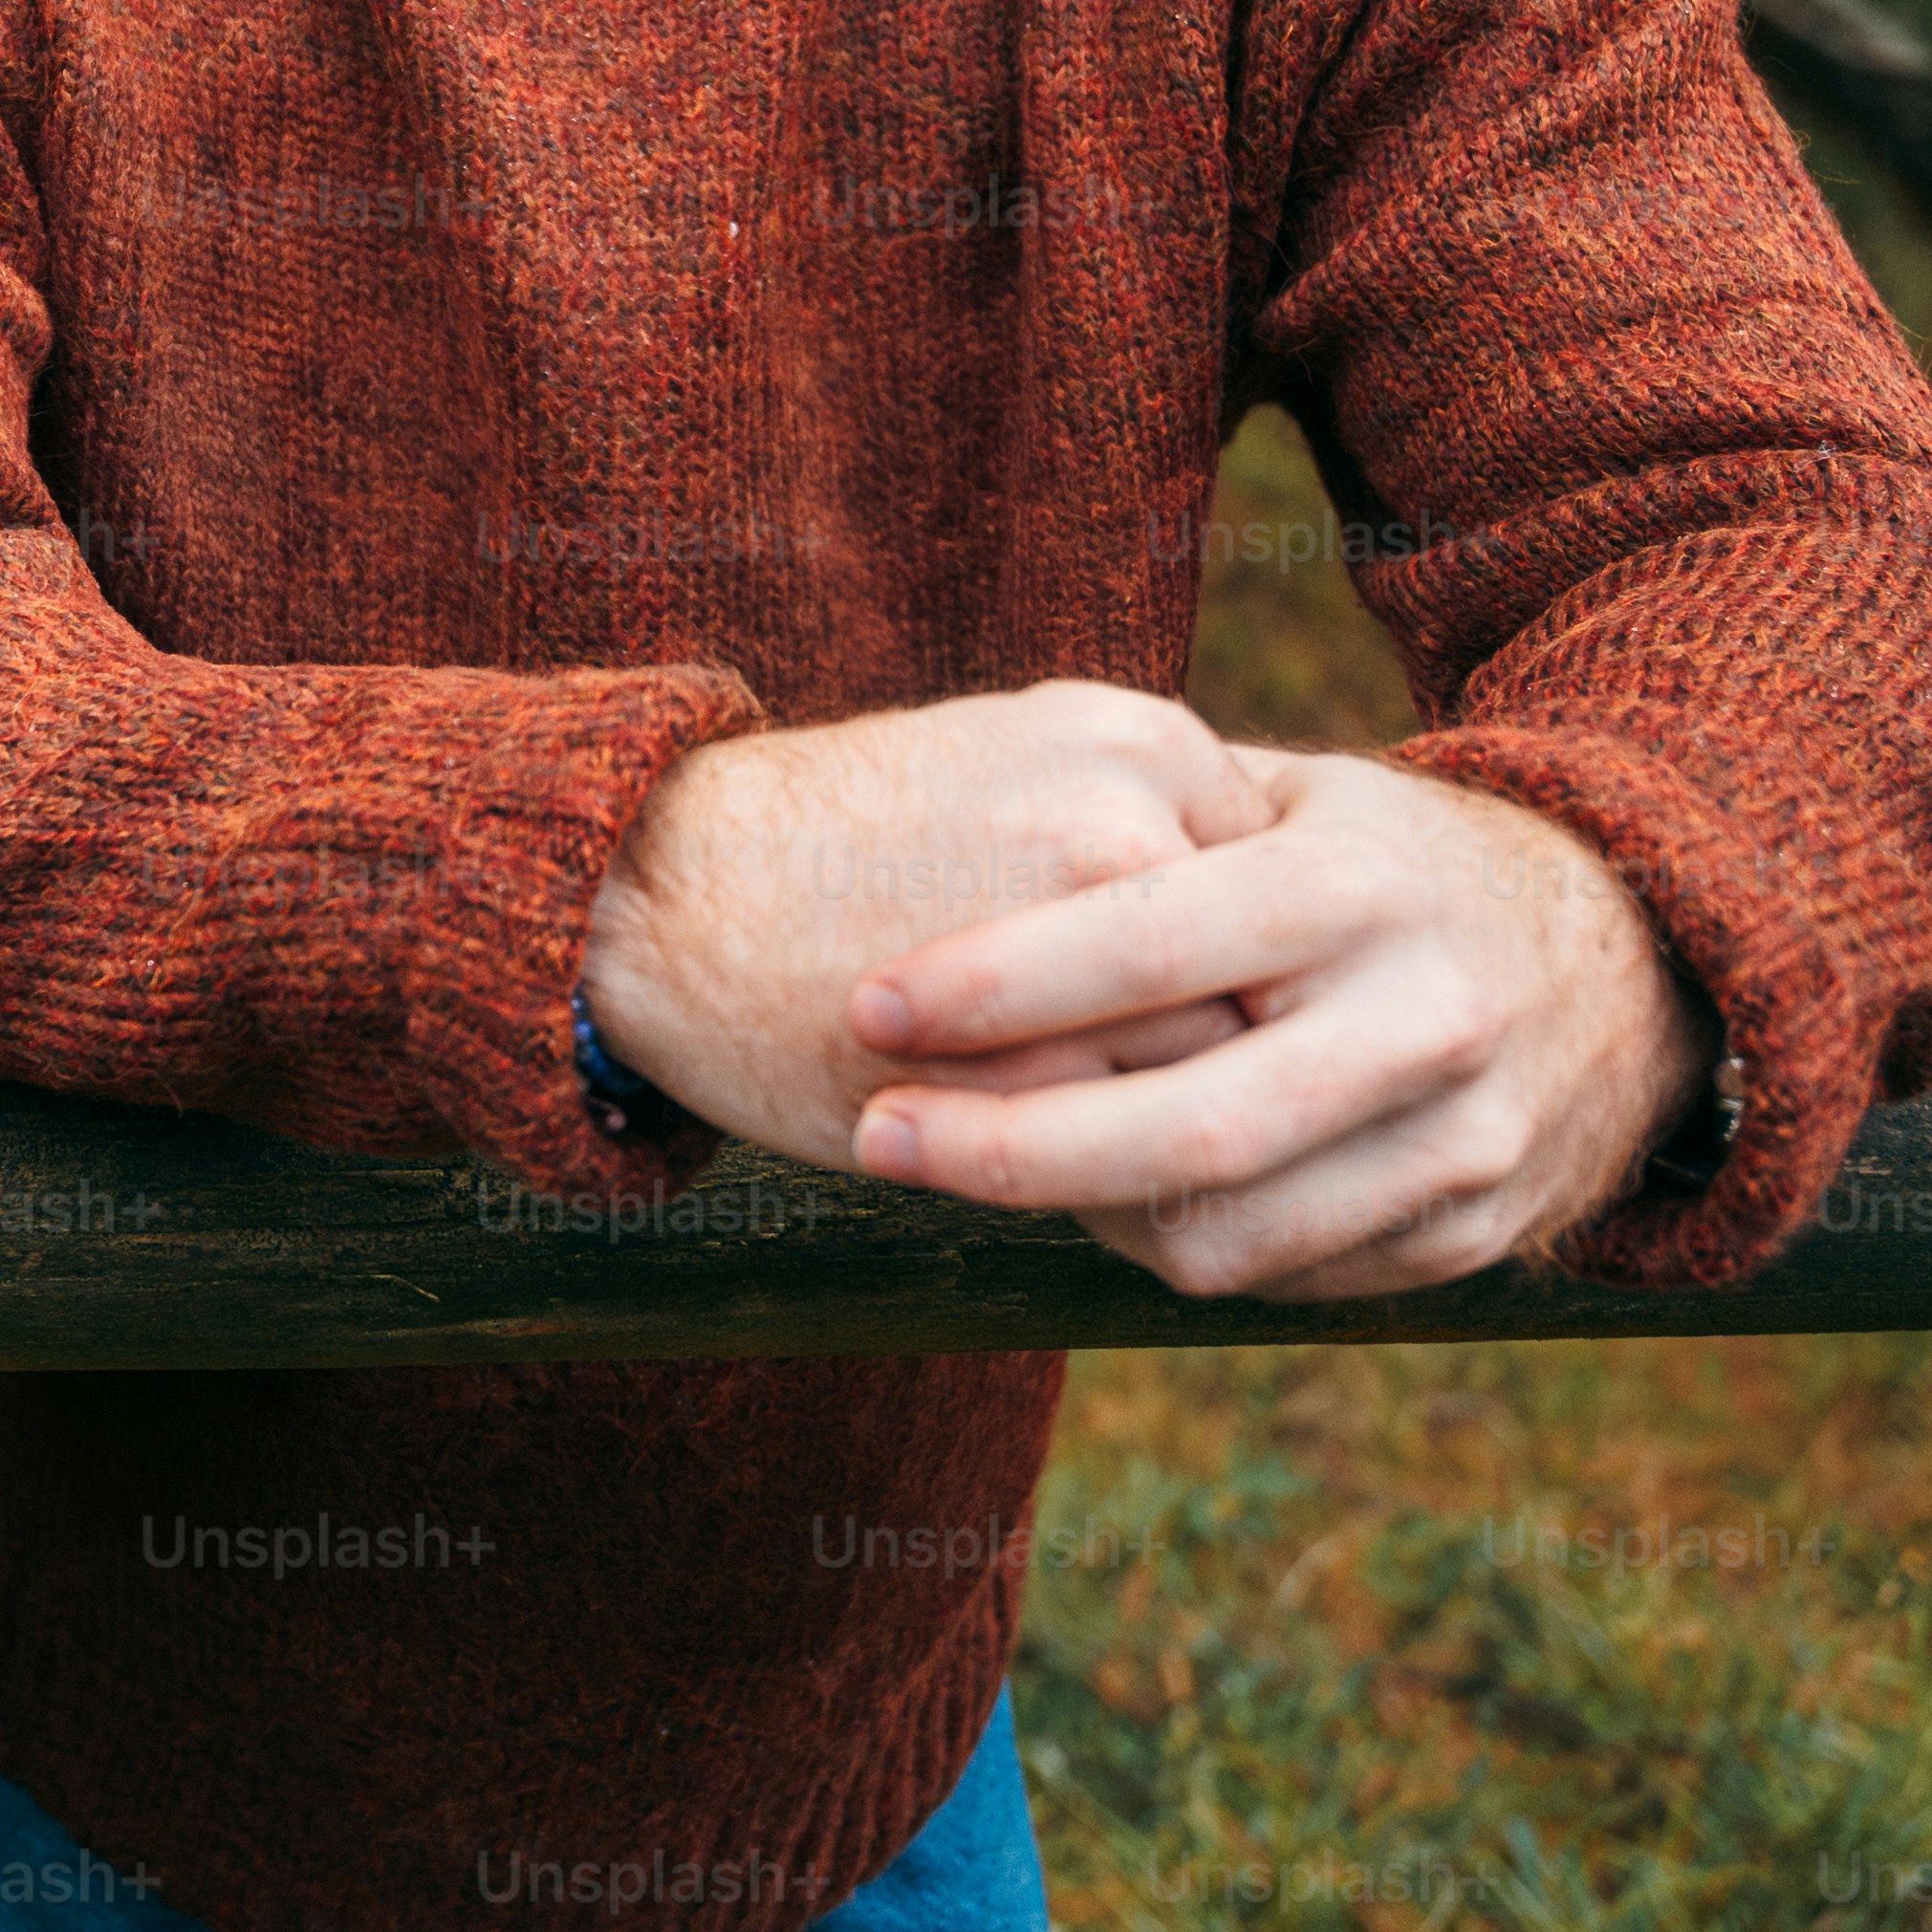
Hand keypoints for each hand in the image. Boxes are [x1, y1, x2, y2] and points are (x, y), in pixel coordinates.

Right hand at [576, 680, 1285, 1169]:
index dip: (1241, 987)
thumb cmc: (830, 851)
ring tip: (1150, 1175)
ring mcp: (1084, 933)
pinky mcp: (1025, 1049)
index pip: (1274, 902)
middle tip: (1216, 1128)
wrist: (653, 891)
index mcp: (1143, 738)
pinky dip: (1127, 1189)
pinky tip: (1085, 1193)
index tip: (1214, 1035)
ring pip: (1217, 1079)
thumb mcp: (1008, 773)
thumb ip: (1142, 837)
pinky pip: (1140, 1153)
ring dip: (1194, 1138)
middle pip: (1268, 990)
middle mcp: (1136, 815)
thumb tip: (1277, 980)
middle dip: (1237, 1069)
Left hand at [838, 741, 1715, 1297]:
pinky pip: (1278, 1272)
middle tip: (875, 1136)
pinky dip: (1164, 1245)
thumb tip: (966, 843)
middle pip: (1183, 1128)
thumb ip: (1162, 816)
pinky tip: (1091, 1193)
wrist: (1628, 958)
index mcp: (1360, 883)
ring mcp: (1464, 1138)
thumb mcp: (1300, 798)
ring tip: (963, 1160)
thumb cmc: (1387, 864)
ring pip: (1224, 1231)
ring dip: (1068, 1212)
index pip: (1153, 942)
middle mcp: (1428, 1015)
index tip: (869, 1009)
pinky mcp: (1473, 1232)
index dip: (997, 985)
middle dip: (1005, 1148)